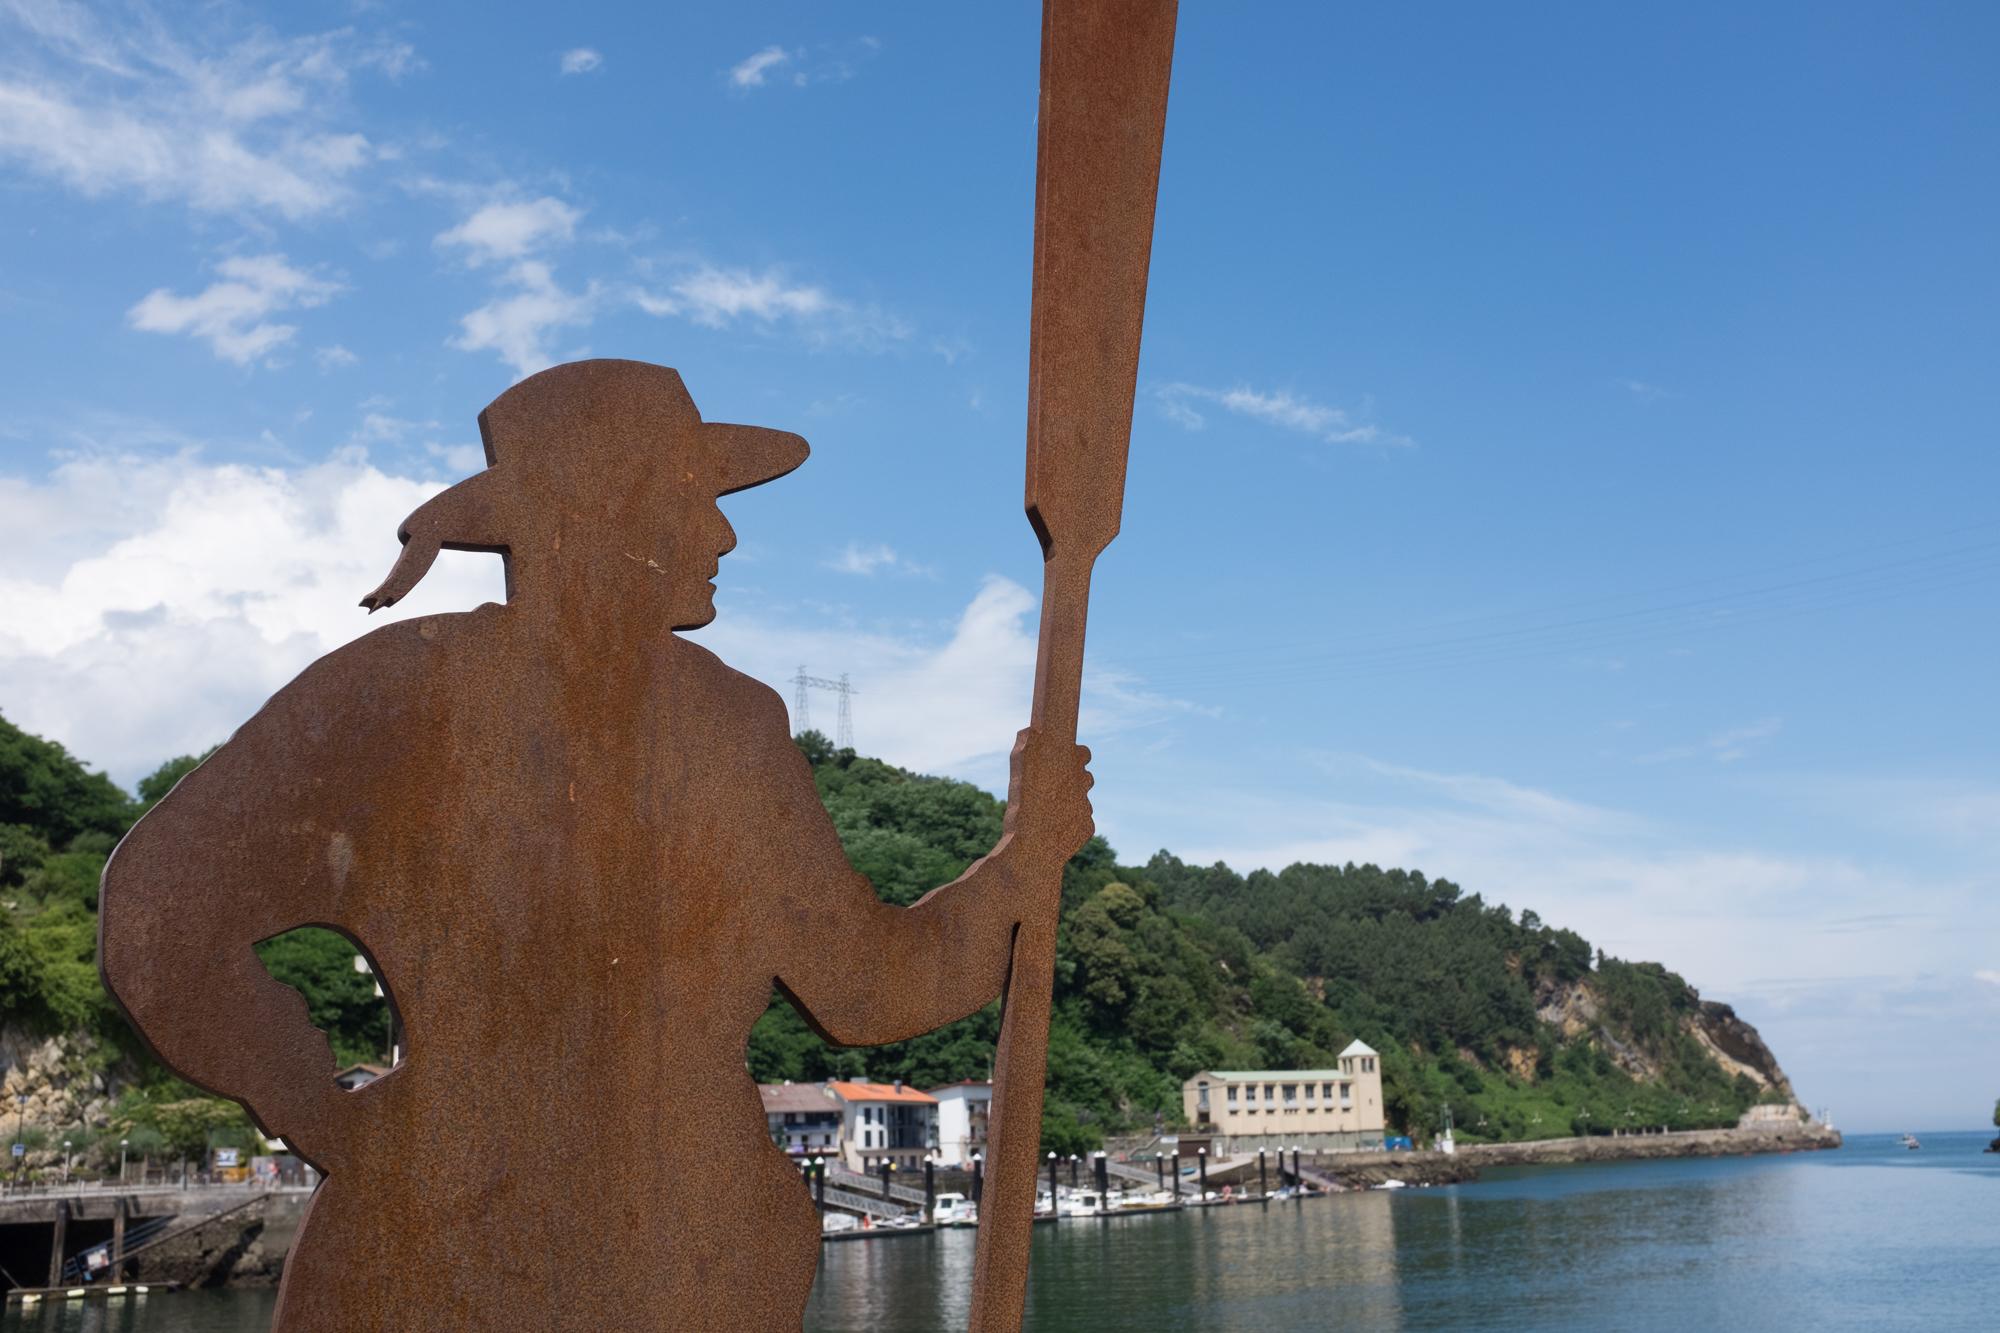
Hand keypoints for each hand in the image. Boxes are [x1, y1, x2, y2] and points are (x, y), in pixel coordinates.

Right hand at [1003, 728, 1094, 866]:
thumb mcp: (1020, 767)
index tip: (1064, 760)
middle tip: (1054, 788)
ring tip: (1049, 811)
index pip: (1084, 753)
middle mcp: (1084, 783)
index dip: (1075, 755)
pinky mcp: (1088, 828)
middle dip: (1074, 780)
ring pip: (1082, 800)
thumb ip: (1027, 745)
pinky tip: (1054, 829)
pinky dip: (1071, 824)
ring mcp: (1087, 806)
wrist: (1034, 847)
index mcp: (1072, 764)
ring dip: (1070, 803)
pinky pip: (1081, 822)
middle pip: (1086, 777)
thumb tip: (1032, 730)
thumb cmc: (1023, 804)